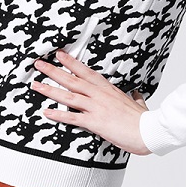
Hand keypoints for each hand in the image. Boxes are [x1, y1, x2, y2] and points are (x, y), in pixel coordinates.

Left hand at [31, 50, 151, 155]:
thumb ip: (135, 99)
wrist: (149, 131)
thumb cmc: (144, 120)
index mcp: (108, 89)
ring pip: (68, 95)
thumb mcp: (139, 104)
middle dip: (54, 71)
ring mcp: (96, 107)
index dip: (71, 62)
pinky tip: (46, 112)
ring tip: (36, 85)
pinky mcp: (95, 122)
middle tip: (39, 64)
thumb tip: (136, 95)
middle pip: (72, 80)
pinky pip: (72, 117)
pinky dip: (58, 115)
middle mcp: (100, 95)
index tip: (59, 55)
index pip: (86, 71)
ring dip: (50, 90)